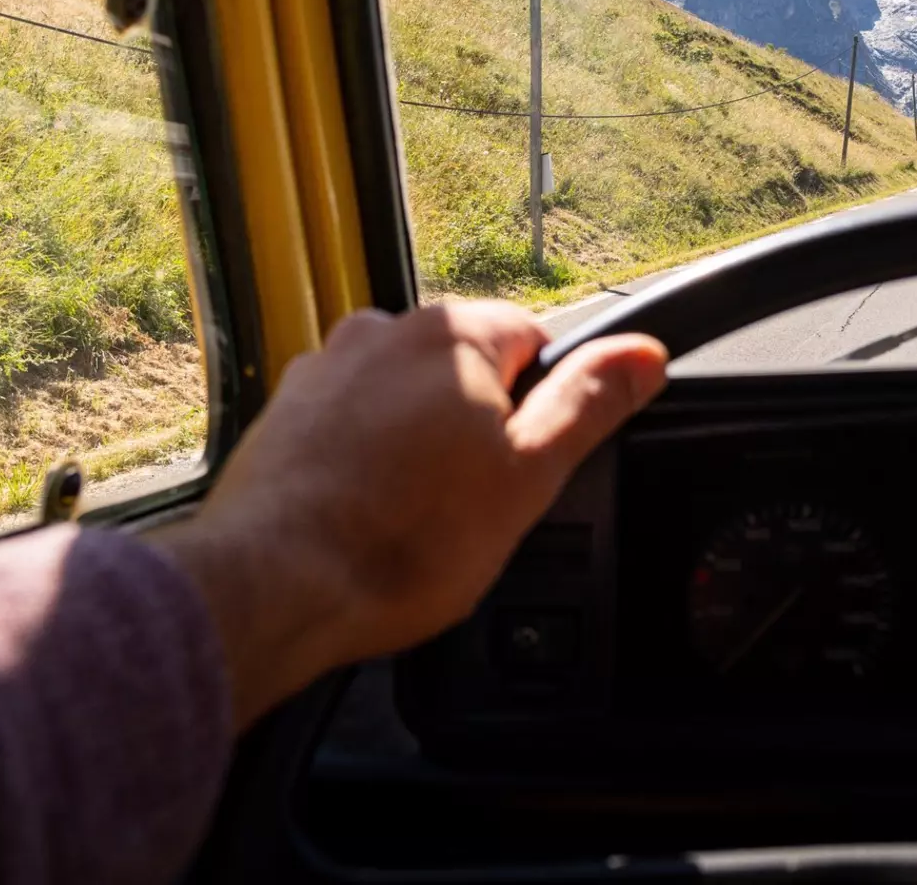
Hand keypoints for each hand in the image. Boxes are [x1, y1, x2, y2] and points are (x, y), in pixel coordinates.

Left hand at [155, 301, 666, 727]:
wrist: (272, 587)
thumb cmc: (402, 541)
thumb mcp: (530, 475)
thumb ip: (591, 403)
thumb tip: (643, 353)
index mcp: (456, 332)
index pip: (534, 342)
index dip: (540, 410)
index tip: (521, 465)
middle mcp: (384, 330)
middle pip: (466, 368)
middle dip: (475, 425)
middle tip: (468, 502)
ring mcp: (325, 368)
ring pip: (404, 396)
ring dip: (416, 440)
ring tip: (409, 515)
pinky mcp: (284, 413)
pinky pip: (348, 423)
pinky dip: (361, 458)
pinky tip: (362, 513)